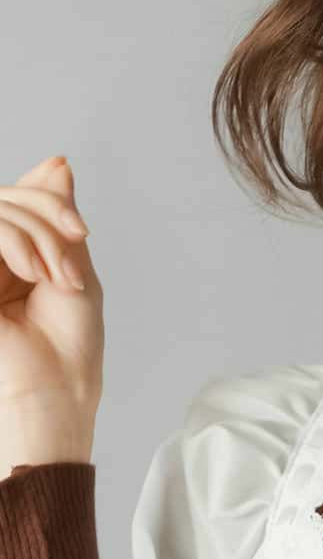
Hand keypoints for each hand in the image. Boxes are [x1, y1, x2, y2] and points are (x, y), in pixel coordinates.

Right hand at [0, 154, 102, 473]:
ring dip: (32, 234)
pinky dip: (12, 240)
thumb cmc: (67, 349)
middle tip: (67, 268)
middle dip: (45, 220)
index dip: (49, 202)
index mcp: (17, 255)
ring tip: (52, 276)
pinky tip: (32, 273)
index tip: (80, 232)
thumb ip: (57, 221)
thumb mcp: (74, 273)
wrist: (49, 394)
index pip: (20, 200)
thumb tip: (56, 163)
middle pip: (6, 198)